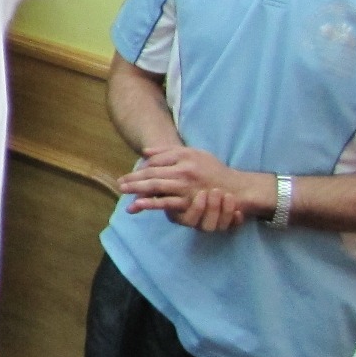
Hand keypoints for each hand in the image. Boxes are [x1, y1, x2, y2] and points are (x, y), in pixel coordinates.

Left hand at [118, 145, 269, 229]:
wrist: (236, 188)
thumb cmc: (213, 170)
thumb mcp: (194, 153)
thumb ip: (169, 151)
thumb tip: (145, 153)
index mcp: (184, 156)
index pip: (155, 162)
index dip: (141, 169)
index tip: (129, 175)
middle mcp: (183, 169)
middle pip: (152, 173)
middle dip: (133, 179)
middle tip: (119, 184)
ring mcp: (185, 186)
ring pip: (155, 187)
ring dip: (136, 190)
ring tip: (123, 192)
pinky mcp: (188, 201)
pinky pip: (166, 202)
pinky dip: (150, 203)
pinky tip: (138, 205)